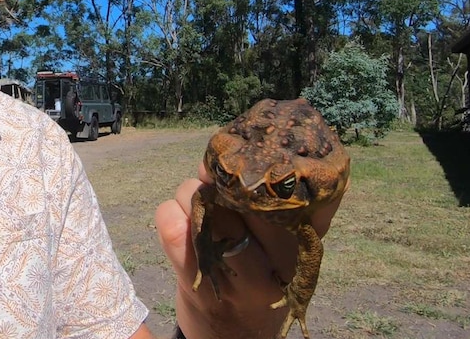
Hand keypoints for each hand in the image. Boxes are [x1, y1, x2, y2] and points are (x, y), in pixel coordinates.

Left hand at [154, 162, 343, 338]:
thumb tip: (233, 151)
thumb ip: (268, 201)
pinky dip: (169, 213)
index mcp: (301, 246)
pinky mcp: (195, 281)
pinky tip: (176, 221)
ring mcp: (234, 274)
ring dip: (190, 194)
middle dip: (217, 177)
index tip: (243, 154)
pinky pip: (171, 224)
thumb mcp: (282, 245)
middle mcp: (273, 262)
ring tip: (196, 206)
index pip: (286, 190)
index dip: (258, 163)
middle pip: (238, 191)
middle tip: (212, 180)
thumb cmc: (259, 277)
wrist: (237, 338)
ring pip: (201, 201)